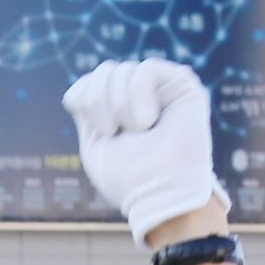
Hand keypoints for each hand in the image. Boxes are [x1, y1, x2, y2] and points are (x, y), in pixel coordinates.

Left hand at [61, 59, 222, 244]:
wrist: (161, 196)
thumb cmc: (128, 180)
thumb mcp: (93, 144)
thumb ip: (87, 110)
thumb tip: (81, 87)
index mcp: (119, 111)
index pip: (90, 82)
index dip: (83, 97)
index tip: (98, 130)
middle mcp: (141, 97)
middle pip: (104, 72)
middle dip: (98, 102)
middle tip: (113, 132)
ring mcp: (162, 90)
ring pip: (123, 70)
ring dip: (119, 105)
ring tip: (139, 130)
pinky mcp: (183, 85)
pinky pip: (147, 68)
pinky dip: (139, 95)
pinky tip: (149, 120)